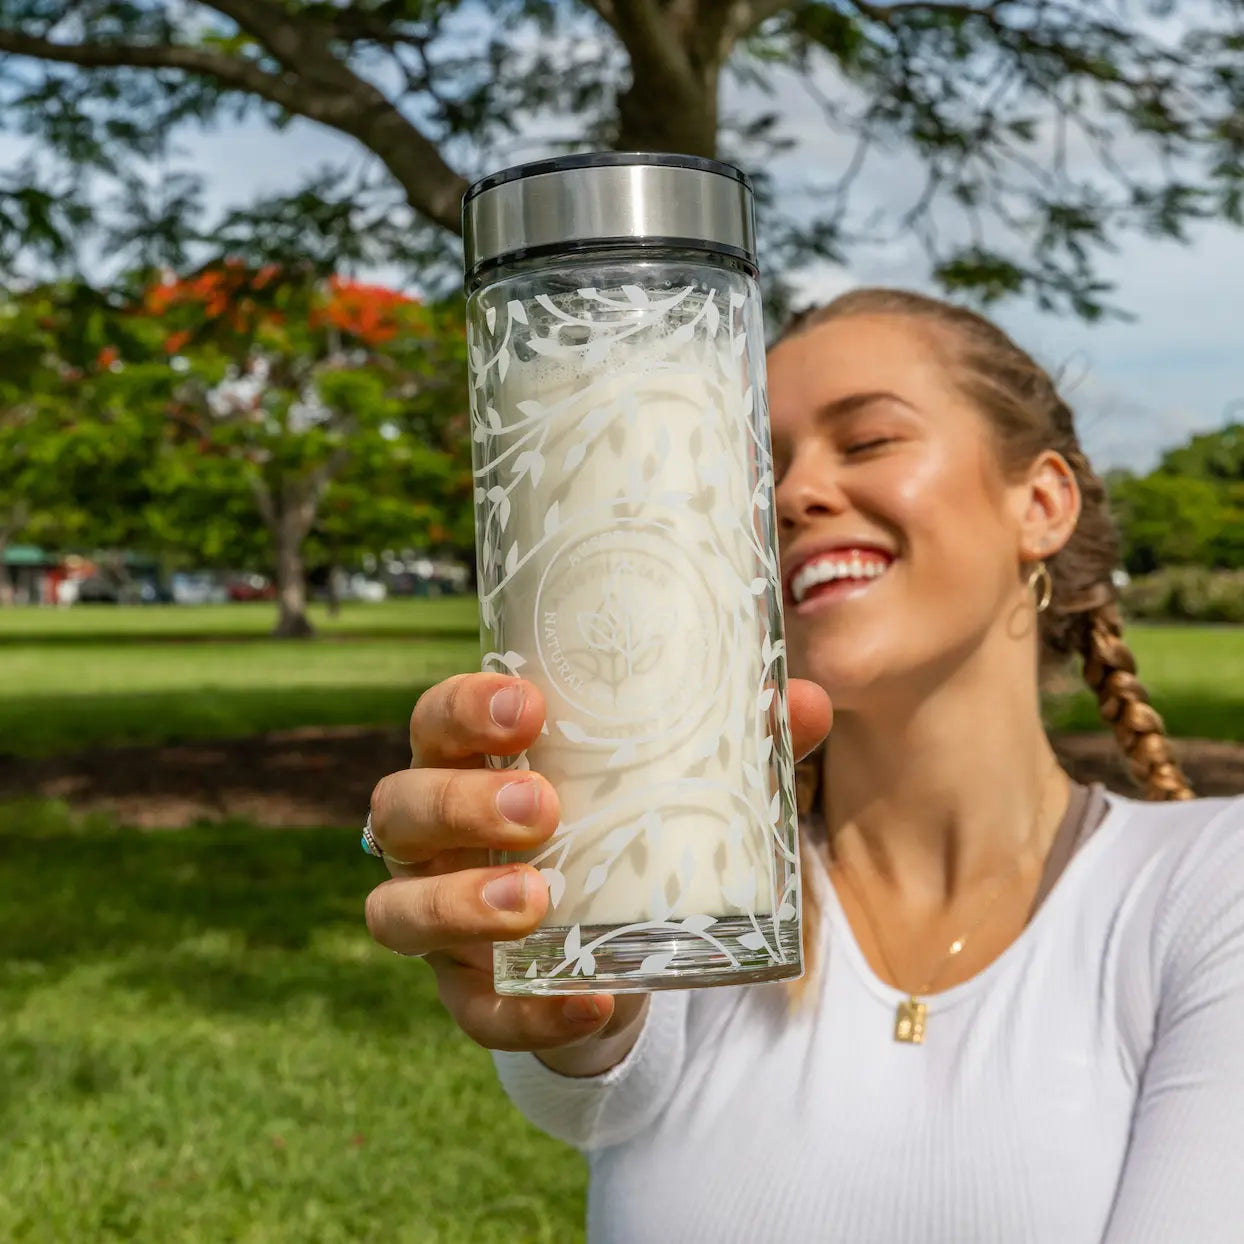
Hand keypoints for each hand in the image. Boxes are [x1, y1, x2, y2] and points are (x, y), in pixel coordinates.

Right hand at [364, 672, 830, 1065]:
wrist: (613, 934)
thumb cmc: (621, 823)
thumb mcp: (668, 779)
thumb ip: (734, 740)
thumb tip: (806, 702)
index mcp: (473, 764)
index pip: (435, 721)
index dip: (464, 709)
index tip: (530, 706)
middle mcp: (435, 838)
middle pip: (399, 808)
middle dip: (460, 803)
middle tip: (540, 808)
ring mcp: (440, 915)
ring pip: (395, 910)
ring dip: (460, 902)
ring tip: (537, 898)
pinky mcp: (469, 992)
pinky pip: (471, 1011)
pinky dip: (528, 1013)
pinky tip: (591, 998)